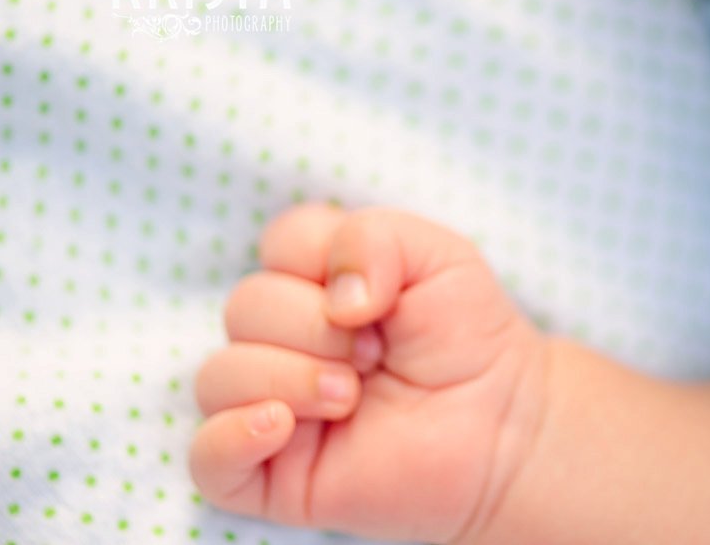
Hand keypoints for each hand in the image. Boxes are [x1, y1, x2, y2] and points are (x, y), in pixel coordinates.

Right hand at [189, 204, 548, 543]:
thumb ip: (373, 237)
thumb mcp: (437, 255)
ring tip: (352, 397)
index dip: (323, 260)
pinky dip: (231, 437)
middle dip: (315, 327)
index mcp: (314, 282)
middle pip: (243, 305)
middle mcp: (283, 339)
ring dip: (290, 378)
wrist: (503, 424)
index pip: (278, 243)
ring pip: (218, 376)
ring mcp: (271, 404)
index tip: (379, 296)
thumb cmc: (466, 337)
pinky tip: (282, 426)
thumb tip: (331, 299)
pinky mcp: (270, 473)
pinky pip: (205, 457)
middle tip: (375, 355)